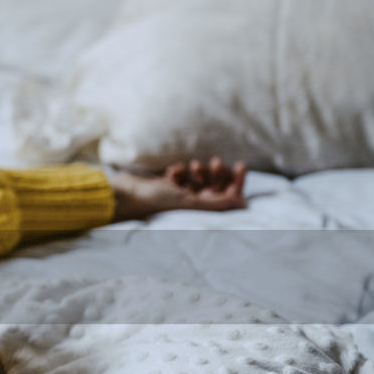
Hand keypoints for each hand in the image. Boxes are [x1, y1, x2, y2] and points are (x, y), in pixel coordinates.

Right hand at [109, 157, 247, 220]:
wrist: (129, 195)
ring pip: (200, 178)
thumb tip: (244, 205)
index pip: (229, 196)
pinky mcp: (169, 186)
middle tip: (214, 163)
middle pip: (216, 185)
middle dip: (217, 173)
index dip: (238, 182)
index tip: (240, 166)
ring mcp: (181, 194)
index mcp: (202, 210)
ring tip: (192, 168)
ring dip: (199, 171)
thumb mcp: (191, 202)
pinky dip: (180, 172)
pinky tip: (172, 174)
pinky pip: (183, 175)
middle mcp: (194, 204)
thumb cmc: (158, 201)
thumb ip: (219, 204)